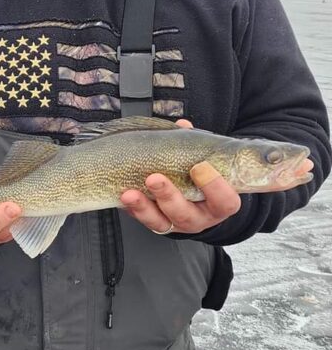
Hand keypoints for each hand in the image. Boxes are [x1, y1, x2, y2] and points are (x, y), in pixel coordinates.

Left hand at [120, 119, 315, 234]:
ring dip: (144, 207)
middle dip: (168, 196)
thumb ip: (196, 144)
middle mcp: (199, 218)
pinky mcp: (157, 224)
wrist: (192, 194)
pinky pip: (142, 220)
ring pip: (161, 222)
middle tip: (154, 178)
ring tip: (130, 193)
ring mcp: (176, 224)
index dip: (214, 187)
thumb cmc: (201, 174)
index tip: (199, 166)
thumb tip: (182, 125)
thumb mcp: (205, 161)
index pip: (225, 201)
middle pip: (186, 214)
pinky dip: (132, 209)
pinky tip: (123, 196)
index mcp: (219, 203)